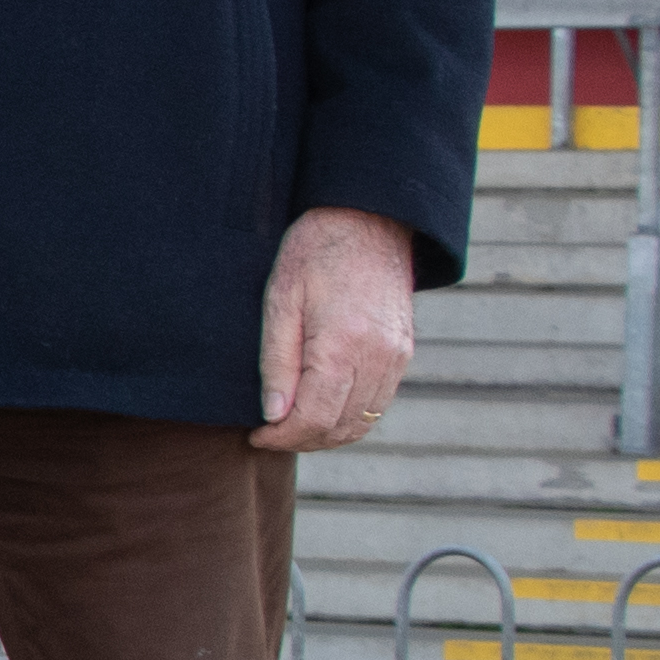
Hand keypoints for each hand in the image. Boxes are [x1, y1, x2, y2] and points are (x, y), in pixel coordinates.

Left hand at [254, 206, 416, 452]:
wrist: (368, 220)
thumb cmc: (315, 251)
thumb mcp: (280, 299)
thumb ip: (277, 361)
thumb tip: (273, 414)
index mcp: (342, 344)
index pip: (313, 419)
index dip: (281, 437)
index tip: (257, 435)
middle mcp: (377, 357)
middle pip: (339, 428)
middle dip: (301, 440)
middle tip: (269, 433)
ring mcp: (395, 357)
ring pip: (362, 423)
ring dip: (326, 434)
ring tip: (292, 424)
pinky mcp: (403, 353)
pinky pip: (377, 404)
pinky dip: (349, 416)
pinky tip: (321, 406)